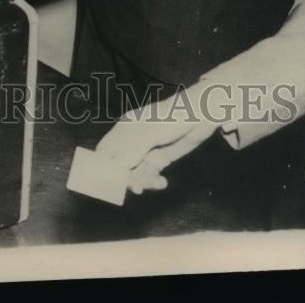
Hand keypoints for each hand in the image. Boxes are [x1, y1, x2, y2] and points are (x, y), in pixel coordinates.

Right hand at [96, 80, 218, 193]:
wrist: (200, 116)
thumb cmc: (171, 118)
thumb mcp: (148, 134)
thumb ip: (130, 152)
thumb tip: (115, 170)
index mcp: (123, 129)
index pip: (105, 152)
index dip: (105, 168)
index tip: (111, 184)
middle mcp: (132, 140)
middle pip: (120, 165)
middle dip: (127, 178)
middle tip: (136, 188)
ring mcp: (146, 150)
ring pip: (136, 172)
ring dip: (143, 180)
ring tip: (154, 183)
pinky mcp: (160, 158)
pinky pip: (150, 174)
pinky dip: (154, 180)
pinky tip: (161, 182)